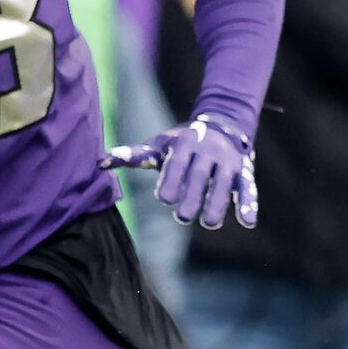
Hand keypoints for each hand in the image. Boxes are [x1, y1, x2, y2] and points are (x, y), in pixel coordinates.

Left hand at [103, 112, 255, 228]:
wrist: (222, 124)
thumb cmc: (181, 144)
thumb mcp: (158, 146)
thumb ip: (133, 156)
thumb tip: (98, 162)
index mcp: (184, 145)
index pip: (177, 163)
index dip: (171, 179)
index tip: (164, 198)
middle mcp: (207, 151)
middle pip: (200, 175)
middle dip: (192, 195)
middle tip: (181, 218)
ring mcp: (227, 162)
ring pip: (225, 182)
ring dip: (218, 203)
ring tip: (209, 223)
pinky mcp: (244, 172)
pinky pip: (248, 188)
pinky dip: (249, 204)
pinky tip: (247, 222)